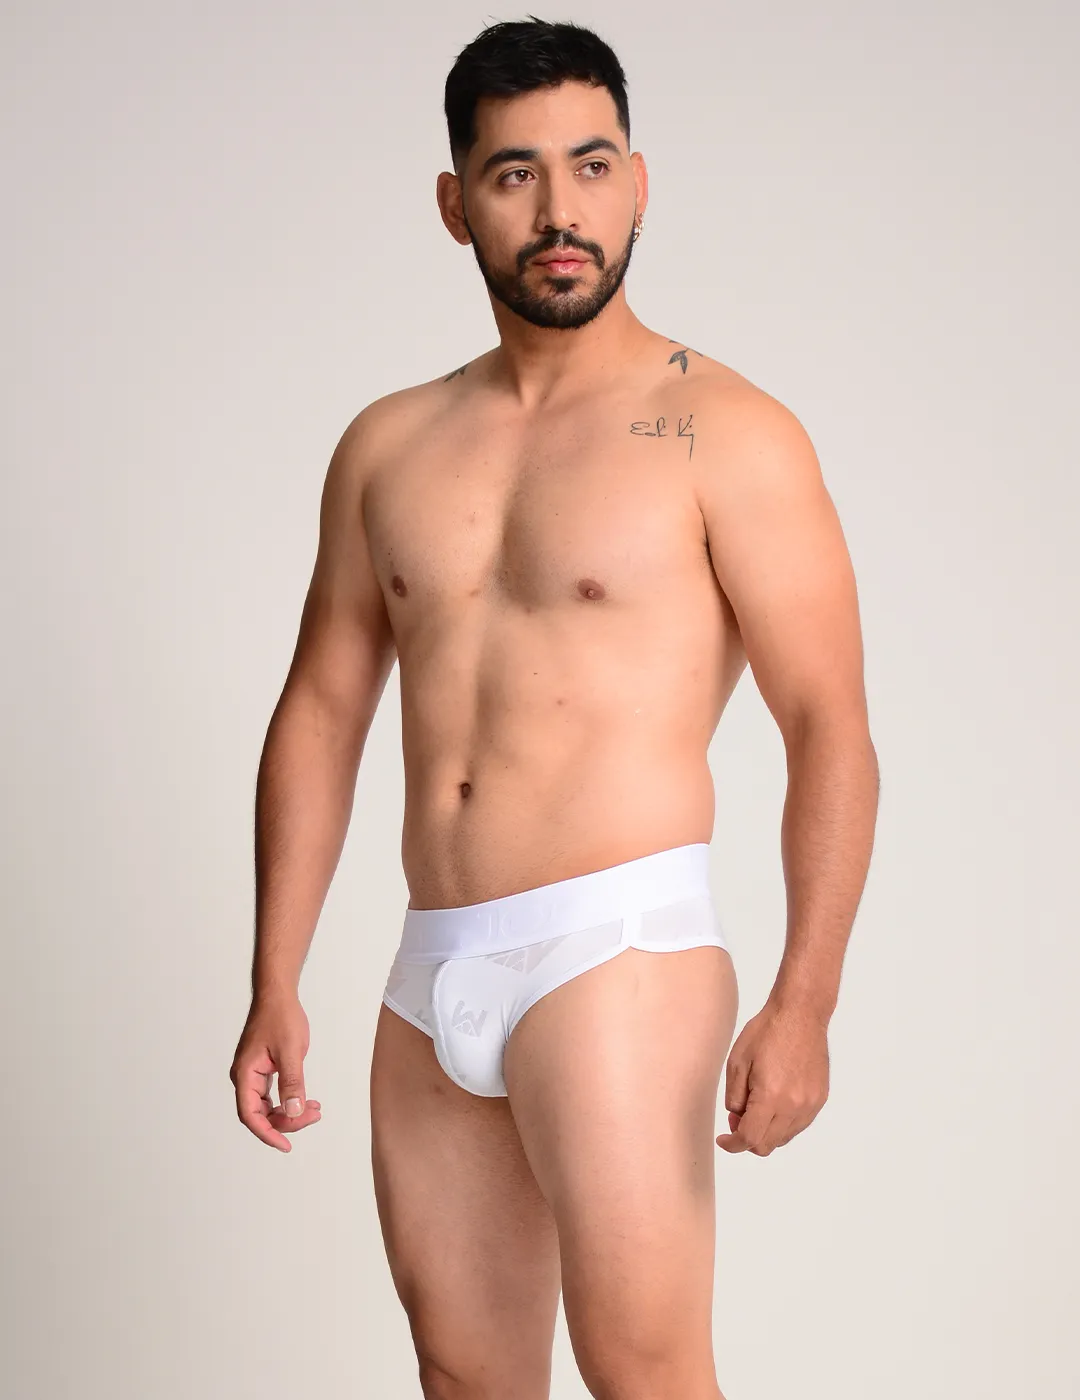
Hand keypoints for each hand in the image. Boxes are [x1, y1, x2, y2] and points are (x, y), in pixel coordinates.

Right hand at [230, 991, 321, 1151]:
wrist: (277, 994)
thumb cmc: (281, 1017)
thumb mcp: (290, 1051)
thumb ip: (292, 1082)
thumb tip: (294, 1112)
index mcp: (245, 1074)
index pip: (250, 1115)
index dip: (267, 1133)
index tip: (285, 1145)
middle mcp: (245, 1077)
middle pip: (260, 1114)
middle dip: (286, 1121)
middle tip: (313, 1116)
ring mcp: (253, 1074)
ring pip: (267, 1106)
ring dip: (289, 1112)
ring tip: (315, 1110)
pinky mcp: (262, 1070)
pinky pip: (272, 1095)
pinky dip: (289, 1100)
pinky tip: (306, 1102)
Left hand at [716, 997, 829, 1155]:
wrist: (800, 1014)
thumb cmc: (767, 1032)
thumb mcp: (736, 1062)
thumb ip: (734, 1097)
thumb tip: (737, 1119)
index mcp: (771, 1097)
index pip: (749, 1138)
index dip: (732, 1144)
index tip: (724, 1139)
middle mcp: (794, 1106)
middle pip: (767, 1145)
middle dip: (747, 1138)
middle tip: (737, 1116)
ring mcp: (810, 1105)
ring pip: (783, 1138)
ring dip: (766, 1132)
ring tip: (756, 1105)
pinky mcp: (819, 1099)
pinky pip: (798, 1125)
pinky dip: (782, 1123)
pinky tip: (774, 1101)